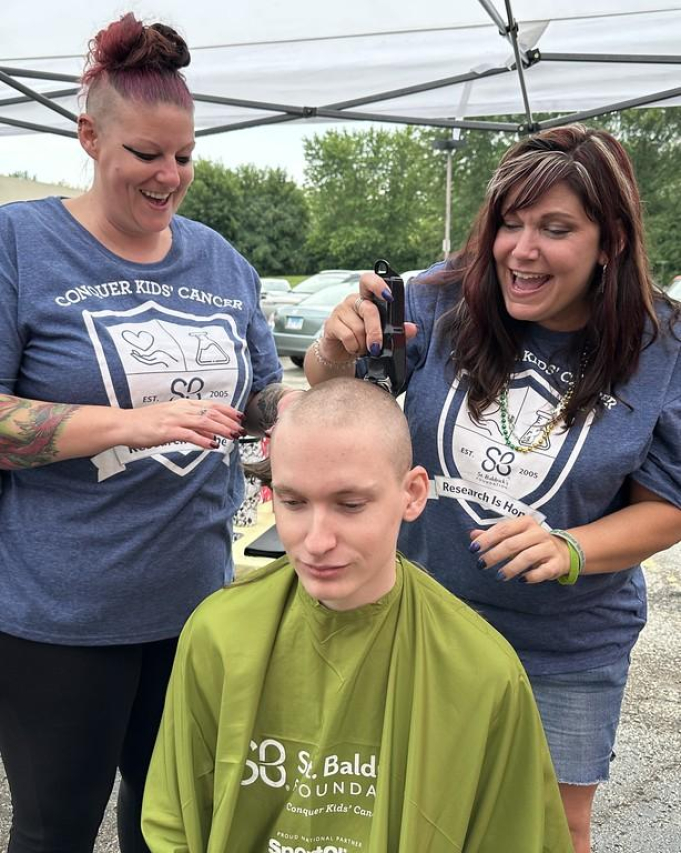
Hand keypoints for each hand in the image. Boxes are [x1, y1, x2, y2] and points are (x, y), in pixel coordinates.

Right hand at [115, 399, 244, 450]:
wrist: (125, 424)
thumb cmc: (147, 423)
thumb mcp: (172, 420)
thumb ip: (192, 425)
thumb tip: (210, 433)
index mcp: (182, 404)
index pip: (210, 405)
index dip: (227, 410)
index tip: (240, 416)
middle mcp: (181, 409)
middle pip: (211, 413)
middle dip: (229, 421)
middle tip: (241, 429)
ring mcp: (174, 419)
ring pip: (204, 422)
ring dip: (221, 429)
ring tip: (233, 436)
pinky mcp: (167, 431)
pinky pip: (189, 435)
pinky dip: (203, 440)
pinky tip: (213, 445)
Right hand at [318, 272, 417, 361]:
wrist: (340, 352)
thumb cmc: (362, 338)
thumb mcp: (382, 334)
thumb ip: (398, 331)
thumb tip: (412, 329)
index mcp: (368, 298)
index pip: (370, 281)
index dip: (378, 285)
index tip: (388, 296)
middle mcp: (354, 301)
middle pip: (369, 310)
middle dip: (375, 331)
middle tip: (376, 347)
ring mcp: (341, 310)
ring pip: (358, 327)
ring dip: (363, 344)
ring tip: (362, 347)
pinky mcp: (330, 324)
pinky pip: (347, 336)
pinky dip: (353, 347)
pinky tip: (353, 348)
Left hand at [469, 516, 570, 583]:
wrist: (563, 551)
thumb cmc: (531, 543)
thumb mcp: (513, 535)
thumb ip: (493, 535)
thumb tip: (472, 534)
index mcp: (526, 522)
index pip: (503, 528)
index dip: (487, 538)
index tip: (473, 549)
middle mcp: (538, 533)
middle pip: (512, 543)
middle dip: (494, 555)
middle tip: (481, 565)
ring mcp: (549, 548)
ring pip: (527, 556)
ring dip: (510, 567)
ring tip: (499, 576)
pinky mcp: (556, 563)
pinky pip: (543, 571)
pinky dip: (531, 576)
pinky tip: (521, 580)